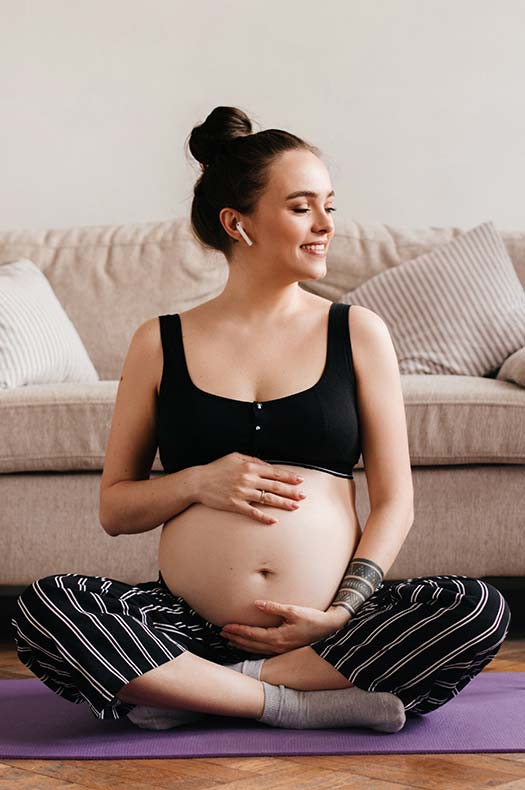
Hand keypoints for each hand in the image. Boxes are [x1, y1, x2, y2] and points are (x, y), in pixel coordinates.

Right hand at [196, 452, 305, 525]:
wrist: (198, 481)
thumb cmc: (217, 468)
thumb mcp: (235, 457)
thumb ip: (253, 460)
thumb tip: (268, 465)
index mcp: (249, 466)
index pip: (274, 472)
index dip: (289, 477)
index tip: (300, 480)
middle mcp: (248, 479)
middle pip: (275, 486)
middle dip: (292, 491)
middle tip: (303, 496)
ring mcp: (242, 493)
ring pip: (268, 499)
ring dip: (283, 504)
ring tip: (295, 507)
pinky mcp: (235, 504)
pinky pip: (253, 512)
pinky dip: (264, 517)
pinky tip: (274, 521)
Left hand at [219, 599, 349, 654]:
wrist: (330, 628)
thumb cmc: (313, 618)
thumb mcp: (293, 610)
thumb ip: (274, 607)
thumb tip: (257, 604)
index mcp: (278, 637)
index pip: (252, 635)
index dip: (238, 631)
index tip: (225, 627)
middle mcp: (278, 647)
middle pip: (251, 644)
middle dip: (236, 638)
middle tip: (222, 634)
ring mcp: (281, 650)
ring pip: (256, 649)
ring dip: (242, 644)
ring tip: (230, 640)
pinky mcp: (285, 648)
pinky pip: (264, 650)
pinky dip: (253, 647)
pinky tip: (249, 644)